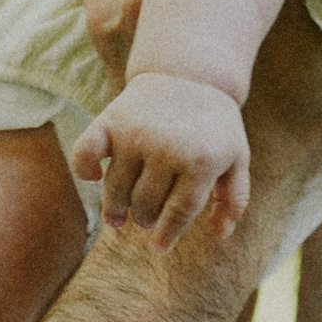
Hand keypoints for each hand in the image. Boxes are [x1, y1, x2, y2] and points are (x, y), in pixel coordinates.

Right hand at [73, 71, 251, 246]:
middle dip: (144, 219)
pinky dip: (84, 170)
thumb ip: (235, 197)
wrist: (191, 73)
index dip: (168, 235)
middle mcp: (166, 150)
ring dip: (114, 209)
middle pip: (146, 203)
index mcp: (201, 162)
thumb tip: (221, 235)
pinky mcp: (111, 121)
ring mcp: (135, 135)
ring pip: (116, 189)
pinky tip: (95, 176)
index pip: (179, 213)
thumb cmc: (216, 123)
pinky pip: (85, 154)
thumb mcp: (238, 156)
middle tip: (144, 220)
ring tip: (117, 217)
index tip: (159, 248)